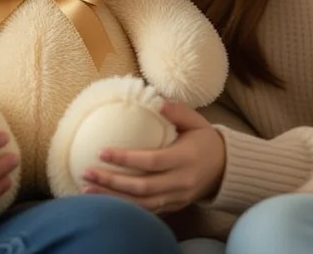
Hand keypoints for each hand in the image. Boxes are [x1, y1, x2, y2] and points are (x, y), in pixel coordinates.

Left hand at [81, 101, 224, 213]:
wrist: (226, 169)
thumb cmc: (206, 140)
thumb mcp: (196, 121)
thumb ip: (177, 111)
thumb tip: (156, 102)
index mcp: (185, 158)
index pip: (152, 161)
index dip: (126, 159)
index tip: (101, 152)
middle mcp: (181, 182)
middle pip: (143, 187)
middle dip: (112, 182)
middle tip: (86, 172)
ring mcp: (177, 197)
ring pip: (142, 203)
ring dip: (113, 198)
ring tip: (87, 189)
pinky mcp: (174, 206)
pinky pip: (147, 210)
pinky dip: (125, 207)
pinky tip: (104, 200)